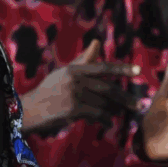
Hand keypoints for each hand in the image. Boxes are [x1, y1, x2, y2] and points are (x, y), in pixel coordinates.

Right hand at [20, 40, 141, 133]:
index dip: (121, 69)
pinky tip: (107, 124)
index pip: (102, 67)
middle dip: (125, 97)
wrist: (29, 110)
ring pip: (103, 103)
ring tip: (119, 114)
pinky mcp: (73, 109)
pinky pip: (97, 114)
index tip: (138, 71)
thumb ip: (83, 60)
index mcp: (73, 69)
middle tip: (137, 105)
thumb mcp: (63, 73)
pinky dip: (105, 120)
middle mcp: (74, 79)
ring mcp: (73, 94)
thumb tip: (97, 42)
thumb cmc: (48, 91)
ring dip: (114, 110)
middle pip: (107, 88)